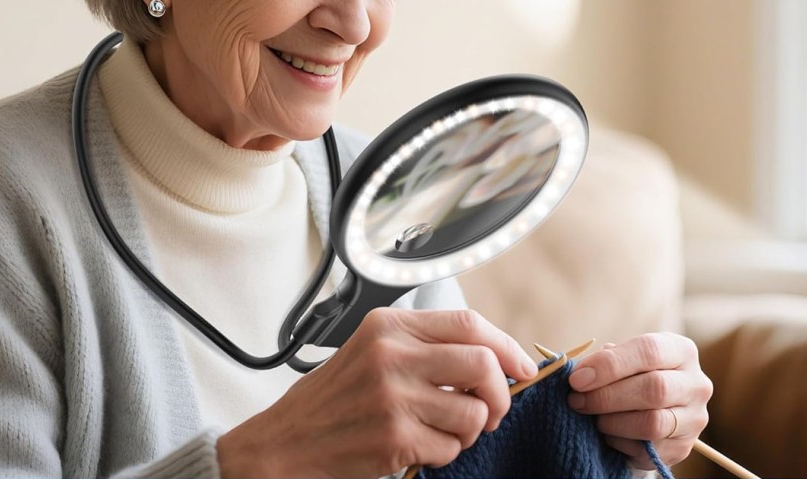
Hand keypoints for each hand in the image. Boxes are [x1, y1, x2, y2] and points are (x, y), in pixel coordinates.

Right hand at [217, 308, 538, 477]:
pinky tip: (417, 447)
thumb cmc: (332, 398)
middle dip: (501, 394)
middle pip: (482, 364)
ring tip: (442, 431)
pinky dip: (445, 453)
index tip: (521, 368)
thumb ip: (425, 346)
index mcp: (388, 326)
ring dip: (470, 430)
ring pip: (475, 413)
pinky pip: (452, 447)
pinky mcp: (394, 437)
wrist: (286, 441)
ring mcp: (393, 397)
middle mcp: (392, 355)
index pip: (469, 324)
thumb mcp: (372, 350)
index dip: (506, 347)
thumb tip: (495, 358)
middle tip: (491, 411)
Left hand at [566, 333, 713, 469]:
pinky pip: (648, 449)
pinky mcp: (683, 448)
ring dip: (612, 422)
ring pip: (652, 423)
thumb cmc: (628, 374)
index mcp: (680, 350)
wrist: (646, 407)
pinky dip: (619, 442)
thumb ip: (602, 361)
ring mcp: (694, 419)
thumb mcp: (619, 357)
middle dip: (606, 396)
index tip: (577, 378)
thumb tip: (580, 375)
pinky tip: (607, 433)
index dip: (609, 365)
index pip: (649, 351)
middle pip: (654, 389)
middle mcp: (696, 384)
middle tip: (576, 400)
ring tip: (592, 417)